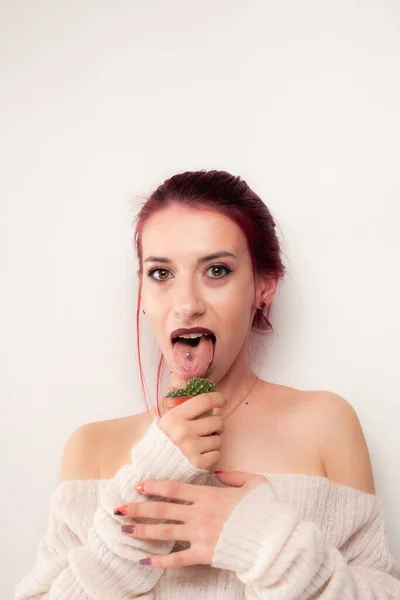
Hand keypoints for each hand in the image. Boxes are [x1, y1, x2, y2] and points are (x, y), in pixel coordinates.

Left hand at [117, 470, 266, 567]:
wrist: (272, 538)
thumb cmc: (265, 509)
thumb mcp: (253, 482)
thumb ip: (233, 475)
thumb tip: (217, 472)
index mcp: (209, 495)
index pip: (174, 489)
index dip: (154, 486)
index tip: (138, 485)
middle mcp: (199, 514)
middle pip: (162, 509)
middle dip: (138, 508)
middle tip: (119, 508)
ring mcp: (200, 535)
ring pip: (164, 532)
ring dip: (141, 530)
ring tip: (124, 530)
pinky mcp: (204, 555)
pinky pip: (177, 559)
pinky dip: (159, 560)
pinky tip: (144, 560)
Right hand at [158, 392, 226, 470]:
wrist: (151, 465)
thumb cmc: (161, 440)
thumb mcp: (165, 419)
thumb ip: (180, 406)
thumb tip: (197, 391)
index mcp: (174, 417)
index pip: (204, 401)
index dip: (217, 398)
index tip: (221, 401)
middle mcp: (182, 432)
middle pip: (217, 421)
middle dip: (216, 424)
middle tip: (208, 428)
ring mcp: (190, 449)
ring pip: (219, 439)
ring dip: (214, 441)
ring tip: (202, 443)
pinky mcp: (197, 464)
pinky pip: (217, 455)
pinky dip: (212, 455)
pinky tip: (201, 454)